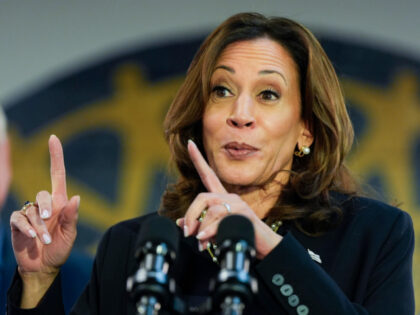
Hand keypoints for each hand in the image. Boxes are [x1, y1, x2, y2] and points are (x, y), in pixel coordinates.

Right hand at [10, 135, 78, 306]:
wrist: (43, 267)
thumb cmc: (60, 249)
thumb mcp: (70, 234)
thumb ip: (72, 217)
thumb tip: (76, 197)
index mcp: (60, 204)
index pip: (57, 175)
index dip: (56, 157)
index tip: (53, 138)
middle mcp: (44, 205)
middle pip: (42, 194)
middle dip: (46, 208)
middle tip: (49, 222)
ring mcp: (30, 214)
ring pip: (30, 209)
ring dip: (38, 225)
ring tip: (45, 240)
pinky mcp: (18, 223)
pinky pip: (19, 218)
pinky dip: (26, 226)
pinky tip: (31, 236)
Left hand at [178, 140, 281, 259]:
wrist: (264, 245)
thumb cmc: (240, 236)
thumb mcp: (215, 230)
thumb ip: (199, 224)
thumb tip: (180, 222)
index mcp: (223, 198)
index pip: (208, 175)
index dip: (198, 159)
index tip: (189, 143)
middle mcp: (230, 197)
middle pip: (202, 198)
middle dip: (191, 216)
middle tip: (187, 233)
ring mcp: (238, 205)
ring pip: (210, 211)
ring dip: (201, 230)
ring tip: (202, 244)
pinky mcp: (244, 214)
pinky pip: (220, 221)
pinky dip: (209, 232)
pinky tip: (206, 240)